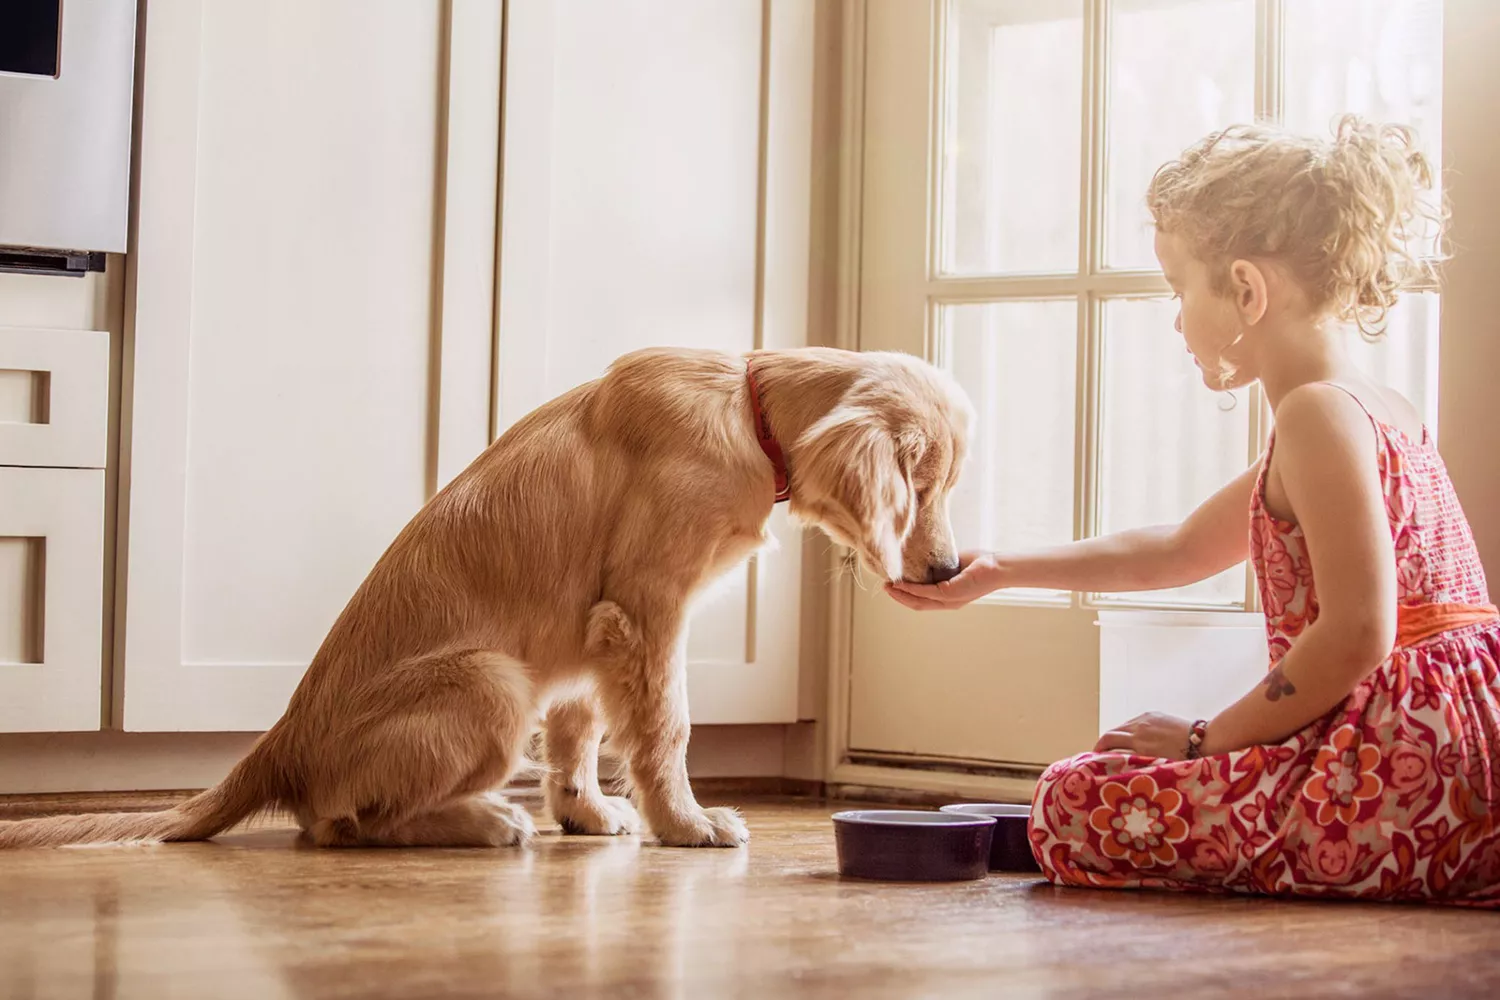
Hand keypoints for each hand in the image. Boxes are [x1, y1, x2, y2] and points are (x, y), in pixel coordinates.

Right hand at [884, 551, 1003, 609]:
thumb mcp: (954, 563)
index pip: (923, 600)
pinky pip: (925, 592)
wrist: (1000, 566)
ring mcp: (950, 600)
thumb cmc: (982, 563)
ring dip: (901, 594)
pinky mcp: (950, 593)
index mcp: (950, 597)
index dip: (906, 594)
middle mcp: (949, 603)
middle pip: (917, 604)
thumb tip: (923, 557)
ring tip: (888, 586)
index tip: (893, 584)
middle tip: (885, 587)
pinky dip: (911, 589)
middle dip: (899, 597)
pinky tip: (900, 583)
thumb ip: (940, 565)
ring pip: (918, 601)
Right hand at [1093, 712, 1193, 759]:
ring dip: (1119, 735)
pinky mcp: (1153, 713)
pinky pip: (1135, 721)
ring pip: (1124, 726)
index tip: (1094, 756)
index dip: (1098, 747)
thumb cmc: (1182, 758)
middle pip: (1113, 731)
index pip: (1108, 739)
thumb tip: (1120, 763)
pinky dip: (1130, 729)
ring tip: (1121, 746)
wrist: (1203, 740)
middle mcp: (1139, 727)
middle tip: (1104, 753)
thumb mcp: (1155, 763)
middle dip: (1105, 742)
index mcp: (1138, 742)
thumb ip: (1135, 760)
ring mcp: (1146, 718)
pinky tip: (1136, 737)